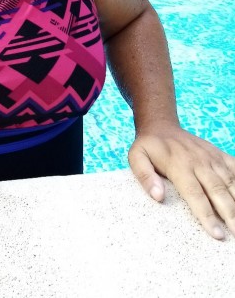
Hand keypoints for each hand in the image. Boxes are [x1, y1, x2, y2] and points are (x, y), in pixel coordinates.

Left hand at [129, 125, 234, 239]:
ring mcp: (212, 158)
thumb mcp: (136, 157)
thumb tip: (158, 197)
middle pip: (218, 191)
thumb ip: (145, 176)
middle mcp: (199, 162)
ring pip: (231, 182)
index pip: (195, 193)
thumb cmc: (149, 147)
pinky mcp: (220, 155)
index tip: (216, 234)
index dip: (206, 215)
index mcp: (179, 165)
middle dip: (230, 215)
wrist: (162, 125)